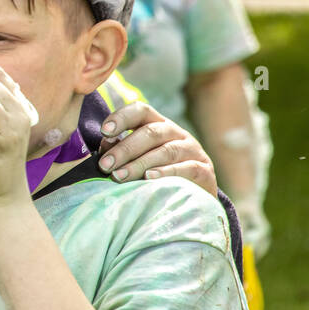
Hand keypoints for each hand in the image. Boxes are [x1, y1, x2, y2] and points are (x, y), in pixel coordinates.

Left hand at [97, 101, 217, 196]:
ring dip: (139, 164)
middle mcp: (176, 133)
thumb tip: (106, 144)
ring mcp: (192, 150)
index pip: (141, 111)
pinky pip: (186, 167)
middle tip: (105, 165)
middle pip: (151, 133)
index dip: (122, 117)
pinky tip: (149, 178)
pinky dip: (166, 172)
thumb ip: (120, 149)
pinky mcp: (204, 170)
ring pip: (166, 151)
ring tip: (119, 176)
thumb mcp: (137, 158)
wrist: (191, 198)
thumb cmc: (155, 175)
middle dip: (125, 149)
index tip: (104, 131)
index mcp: (157, 125)